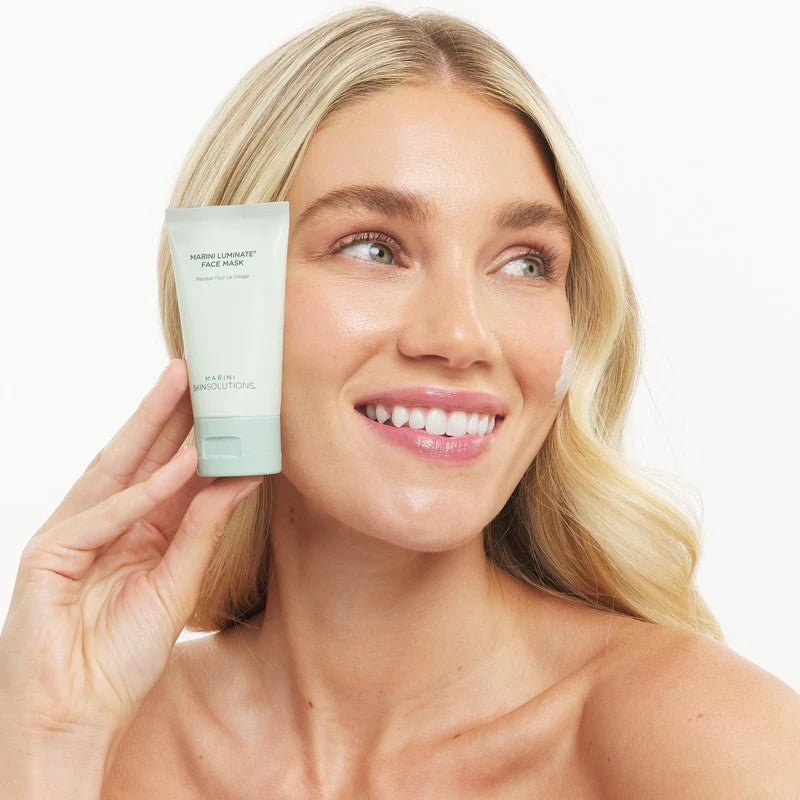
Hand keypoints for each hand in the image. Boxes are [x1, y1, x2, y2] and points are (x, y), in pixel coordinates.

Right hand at [0, 358, 261, 741]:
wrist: (74, 715)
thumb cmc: (120, 656)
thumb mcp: (176, 585)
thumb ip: (202, 532)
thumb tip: (239, 481)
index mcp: (135, 530)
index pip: (166, 471)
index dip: (194, 434)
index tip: (223, 401)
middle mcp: (104, 523)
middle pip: (140, 456)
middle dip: (168, 411)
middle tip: (197, 369)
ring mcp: (73, 534)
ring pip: (117, 468)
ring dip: (150, 426)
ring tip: (182, 385)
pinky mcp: (48, 555)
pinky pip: (103, 515)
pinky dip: (142, 491)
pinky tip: (179, 464)